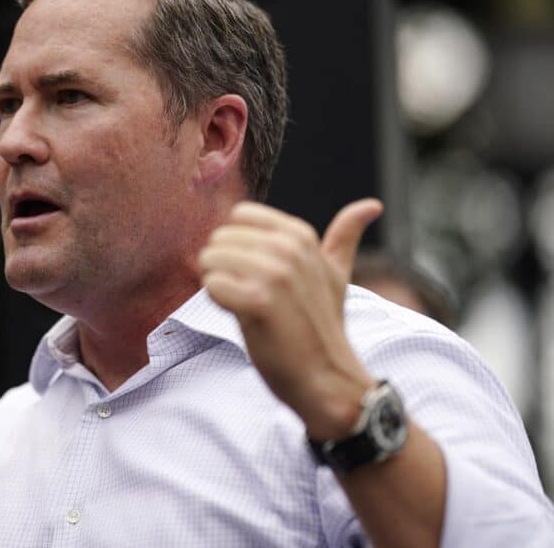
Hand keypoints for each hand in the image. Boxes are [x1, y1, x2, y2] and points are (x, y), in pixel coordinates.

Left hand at [198, 199, 382, 439]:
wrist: (326, 378)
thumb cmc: (322, 326)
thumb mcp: (336, 274)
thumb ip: (344, 237)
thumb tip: (372, 205)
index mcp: (301, 236)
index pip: (239, 216)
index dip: (237, 247)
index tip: (257, 274)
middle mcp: (290, 248)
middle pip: (220, 239)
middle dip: (224, 268)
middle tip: (251, 297)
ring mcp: (276, 274)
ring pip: (210, 260)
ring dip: (218, 286)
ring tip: (248, 308)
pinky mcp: (260, 301)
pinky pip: (212, 285)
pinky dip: (218, 304)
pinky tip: (244, 318)